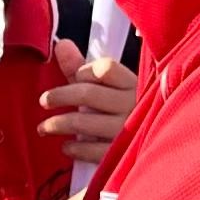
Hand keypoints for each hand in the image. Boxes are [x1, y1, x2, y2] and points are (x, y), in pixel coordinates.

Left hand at [40, 39, 135, 166]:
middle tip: (44, 101)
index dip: (84, 71)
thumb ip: (81, 67)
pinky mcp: (123, 155)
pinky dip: (73, 148)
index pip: (105, 68)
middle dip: (59, 96)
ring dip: (57, 124)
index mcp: (133, 84)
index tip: (74, 78)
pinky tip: (67, 146)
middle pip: (87, 94)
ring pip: (83, 122)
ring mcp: (128, 131)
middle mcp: (133, 105)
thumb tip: (60, 44)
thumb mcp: (107, 89)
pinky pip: (90, 150)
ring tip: (44, 127)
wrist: (155, 148)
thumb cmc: (122, 112)